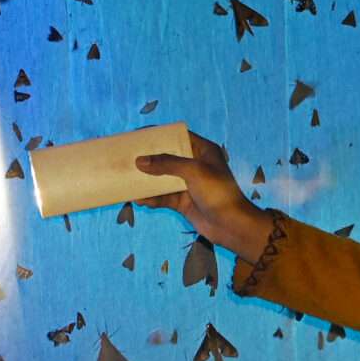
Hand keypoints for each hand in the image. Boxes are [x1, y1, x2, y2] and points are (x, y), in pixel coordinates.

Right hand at [134, 133, 267, 254]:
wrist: (231, 226)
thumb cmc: (218, 192)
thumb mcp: (193, 171)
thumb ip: (167, 164)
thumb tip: (140, 161)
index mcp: (203, 151)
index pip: (178, 137)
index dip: (160, 134)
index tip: (139, 134)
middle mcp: (195, 165)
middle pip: (168, 157)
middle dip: (149, 158)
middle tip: (129, 157)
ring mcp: (189, 184)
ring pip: (163, 179)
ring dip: (147, 180)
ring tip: (128, 179)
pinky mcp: (184, 201)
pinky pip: (164, 197)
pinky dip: (152, 198)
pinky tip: (139, 200)